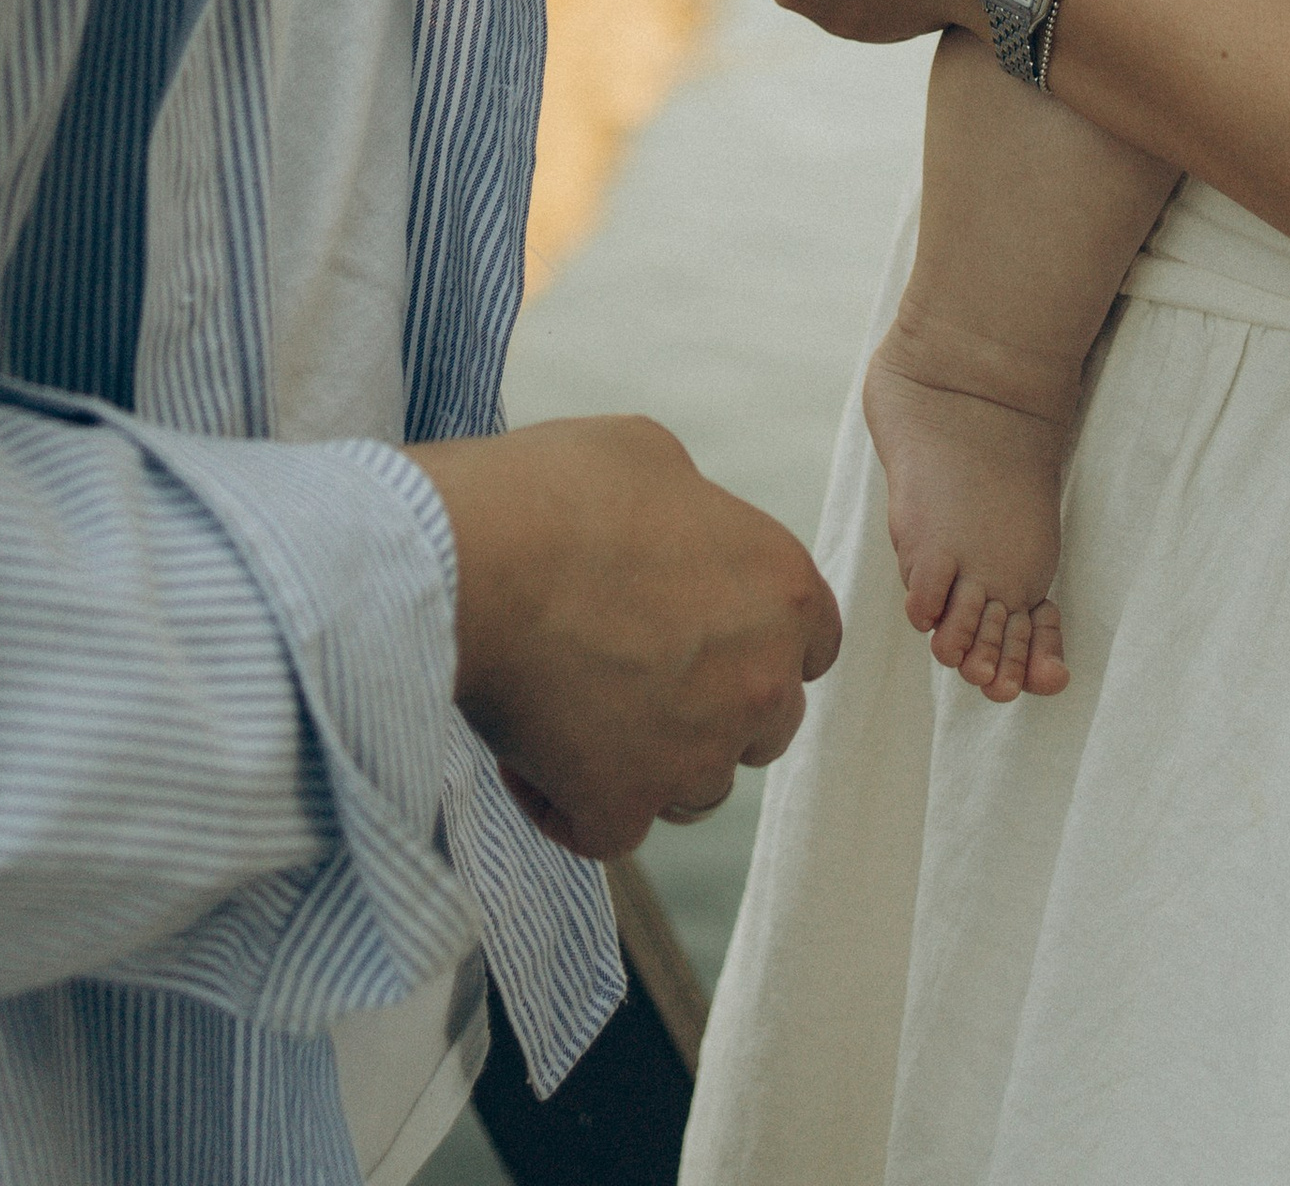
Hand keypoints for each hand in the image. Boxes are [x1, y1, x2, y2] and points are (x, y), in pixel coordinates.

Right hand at [407, 415, 840, 858]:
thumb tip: (678, 532)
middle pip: (763, 727)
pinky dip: (570, 805)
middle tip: (630, 675)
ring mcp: (698, 755)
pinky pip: (609, 830)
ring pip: (694, 789)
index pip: (813, 648)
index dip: (756, 647)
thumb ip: (695, 514)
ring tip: (572, 710)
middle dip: (709, 713)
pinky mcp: (624, 807)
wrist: (476, 559)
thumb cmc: (558, 493)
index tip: (704, 642)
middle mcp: (762, 680)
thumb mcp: (654, 459)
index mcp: (785, 590)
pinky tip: (527, 755)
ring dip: (646, 765)